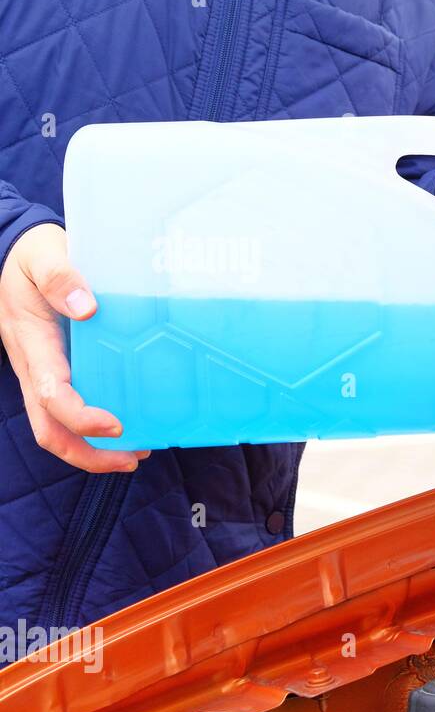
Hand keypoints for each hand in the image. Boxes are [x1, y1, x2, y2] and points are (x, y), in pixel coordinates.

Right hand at [0, 223, 147, 471]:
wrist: (19, 253)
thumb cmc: (34, 255)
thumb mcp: (43, 255)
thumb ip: (60, 277)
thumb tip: (87, 307)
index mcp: (33, 344)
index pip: (51, 396)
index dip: (81, 417)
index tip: (116, 424)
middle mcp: (35, 367)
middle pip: (50, 429)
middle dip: (88, 454)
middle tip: (133, 459)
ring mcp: (43, 373)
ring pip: (58, 428)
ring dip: (93, 450)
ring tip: (137, 453)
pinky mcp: (57, 371)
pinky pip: (69, 410)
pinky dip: (96, 429)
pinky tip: (132, 427)